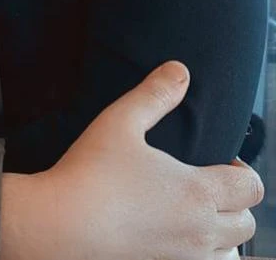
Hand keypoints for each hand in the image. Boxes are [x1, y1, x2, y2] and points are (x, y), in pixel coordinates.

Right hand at [0, 61, 263, 259]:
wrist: (59, 227)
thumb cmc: (90, 173)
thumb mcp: (121, 121)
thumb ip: (154, 94)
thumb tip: (180, 71)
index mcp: (197, 193)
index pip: (251, 187)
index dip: (242, 170)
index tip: (218, 159)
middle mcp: (199, 232)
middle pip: (246, 223)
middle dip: (235, 201)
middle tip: (204, 181)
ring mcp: (182, 258)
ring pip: (227, 251)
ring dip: (221, 231)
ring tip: (190, 211)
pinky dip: (200, 251)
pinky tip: (171, 233)